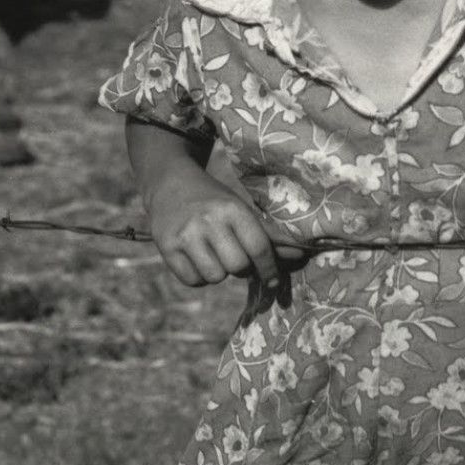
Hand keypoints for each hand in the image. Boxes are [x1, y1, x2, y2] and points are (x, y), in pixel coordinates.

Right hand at [147, 171, 299, 287]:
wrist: (170, 183)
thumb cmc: (214, 200)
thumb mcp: (239, 207)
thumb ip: (266, 234)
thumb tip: (298, 255)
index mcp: (232, 208)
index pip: (258, 247)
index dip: (269, 269)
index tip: (273, 281)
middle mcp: (209, 220)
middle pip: (238, 267)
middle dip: (240, 268)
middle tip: (234, 254)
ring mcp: (186, 234)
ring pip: (215, 277)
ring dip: (218, 272)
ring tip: (213, 252)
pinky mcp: (166, 247)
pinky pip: (193, 281)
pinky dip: (198, 276)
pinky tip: (196, 256)